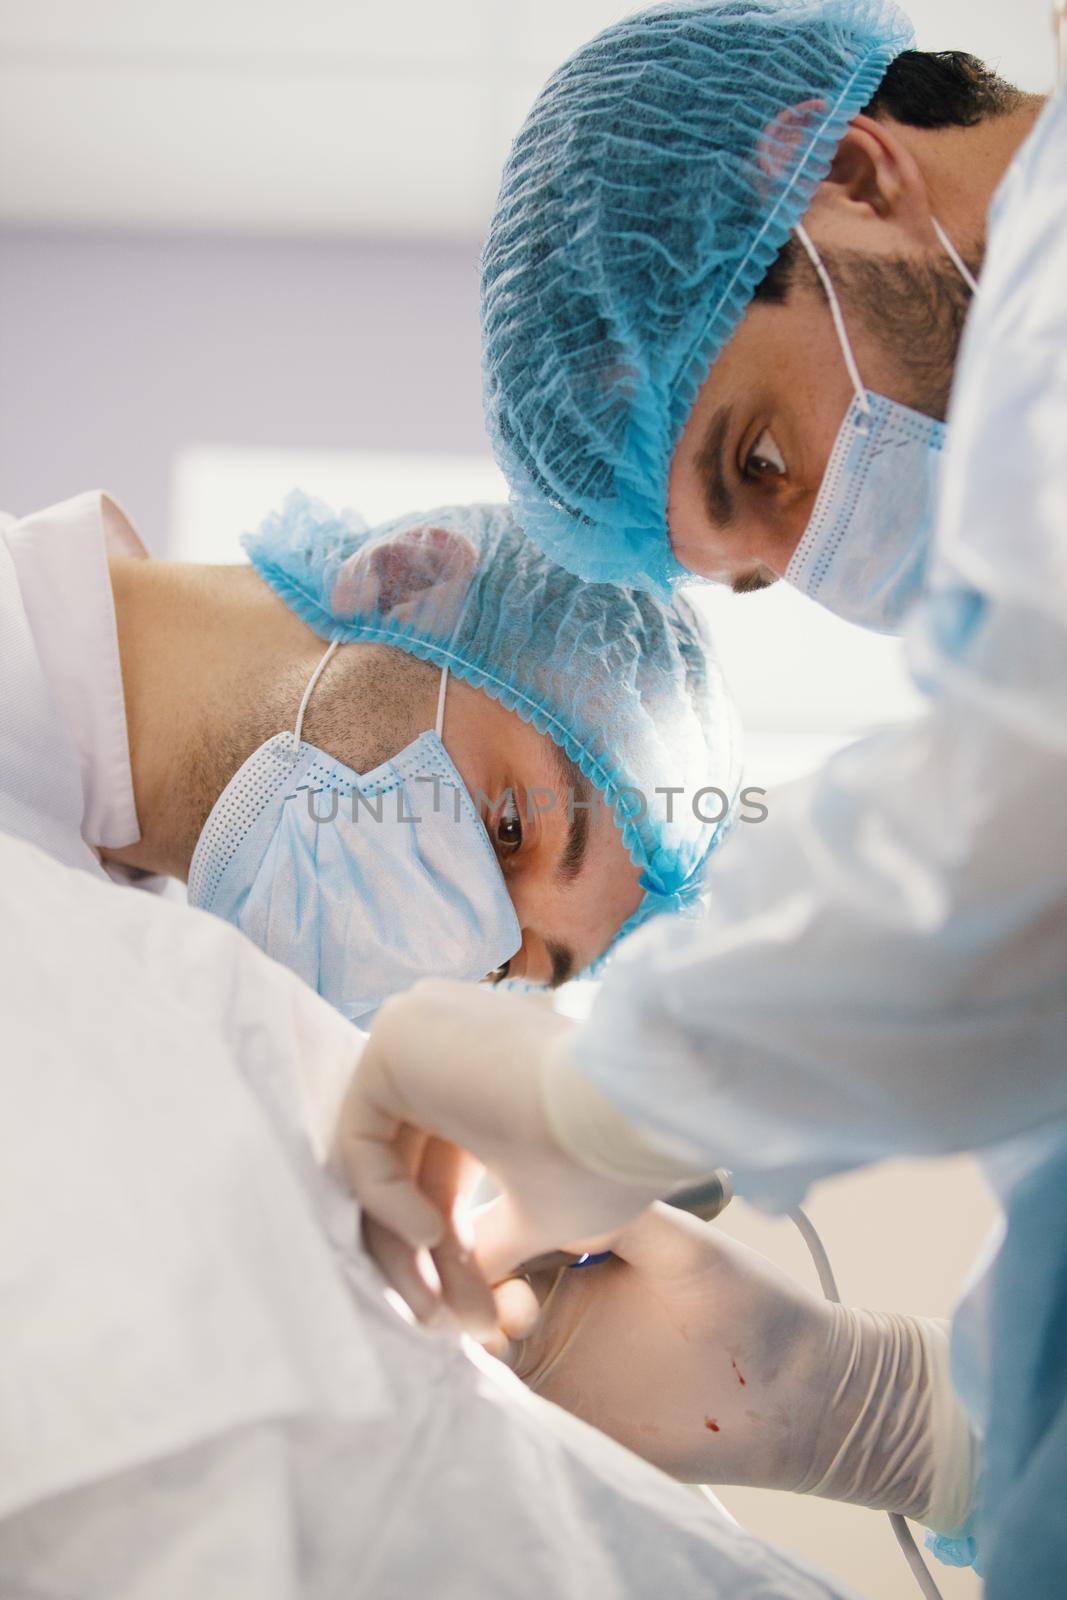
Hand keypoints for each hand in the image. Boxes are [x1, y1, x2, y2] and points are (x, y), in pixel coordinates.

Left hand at [334, 980, 663, 1322]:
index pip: (436, 1173)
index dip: (450, 1252)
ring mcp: (418, 1030)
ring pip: (382, 1160)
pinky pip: (361, 1133)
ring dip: (402, 1245)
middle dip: (422, 1259)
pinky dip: (382, 1195)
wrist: (640, 1106)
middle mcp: (445, 1043)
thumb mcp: (540, 1209)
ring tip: (433, 1309)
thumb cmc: (609, 1156)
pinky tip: (428, 1234)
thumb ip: (488, 1239)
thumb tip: (453, 1294)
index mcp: (482, 1076)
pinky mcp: (396, 1034)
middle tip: (442, 1327)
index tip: (471, 1319)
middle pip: (406, 1170)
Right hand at [494, 1202, 838, 1489]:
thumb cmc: (754, 1306)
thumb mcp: (685, 1244)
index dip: (482, 1244)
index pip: (498, 1234)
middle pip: (474, 1290)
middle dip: (467, 1295)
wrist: (798, 1397)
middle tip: (509, 1317)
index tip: (500, 1262)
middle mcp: (553, 1302)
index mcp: (573, 1248)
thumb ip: (619, 1214)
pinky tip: (504, 1395)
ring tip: (502, 1348)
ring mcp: (556, 1366)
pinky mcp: (567, 1423)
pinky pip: (510, 1409)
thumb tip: (545, 1197)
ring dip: (472, 1346)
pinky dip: (491, 1400)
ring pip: (480, 1349)